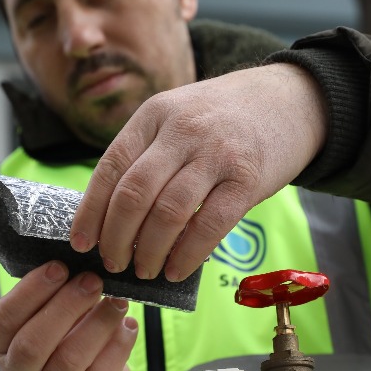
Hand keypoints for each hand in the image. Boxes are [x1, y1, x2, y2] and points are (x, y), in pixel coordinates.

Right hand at [0, 261, 137, 370]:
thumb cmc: (71, 336)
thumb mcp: (56, 314)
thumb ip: (61, 292)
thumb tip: (83, 264)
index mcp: (4, 344)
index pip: (5, 318)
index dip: (31, 290)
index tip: (59, 267)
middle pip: (33, 343)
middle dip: (66, 306)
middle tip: (93, 281)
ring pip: (68, 360)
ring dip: (97, 325)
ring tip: (118, 301)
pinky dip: (117, 347)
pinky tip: (129, 326)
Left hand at [70, 63, 327, 281]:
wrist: (289, 100)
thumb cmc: (225, 118)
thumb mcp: (179, 116)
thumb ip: (149, 152)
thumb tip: (113, 215)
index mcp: (154, 114)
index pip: (111, 167)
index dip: (91, 211)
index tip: (81, 243)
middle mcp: (182, 131)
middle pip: (134, 194)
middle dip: (116, 237)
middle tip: (113, 263)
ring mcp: (216, 154)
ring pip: (168, 213)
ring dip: (149, 251)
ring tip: (144, 270)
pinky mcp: (247, 179)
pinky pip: (210, 226)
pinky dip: (188, 254)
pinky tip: (176, 269)